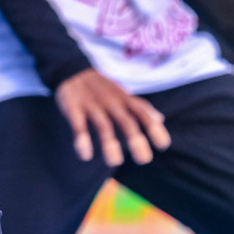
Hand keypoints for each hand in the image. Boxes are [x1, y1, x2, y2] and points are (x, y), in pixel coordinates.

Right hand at [54, 68, 171, 165]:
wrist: (72, 71)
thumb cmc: (102, 88)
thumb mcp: (122, 94)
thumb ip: (140, 106)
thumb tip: (160, 120)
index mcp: (124, 99)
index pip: (143, 113)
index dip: (154, 128)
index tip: (162, 145)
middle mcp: (110, 101)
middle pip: (126, 120)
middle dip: (135, 139)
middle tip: (143, 159)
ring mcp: (91, 104)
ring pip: (103, 124)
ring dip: (109, 143)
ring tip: (114, 162)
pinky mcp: (72, 107)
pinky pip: (78, 124)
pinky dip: (82, 139)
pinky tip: (85, 155)